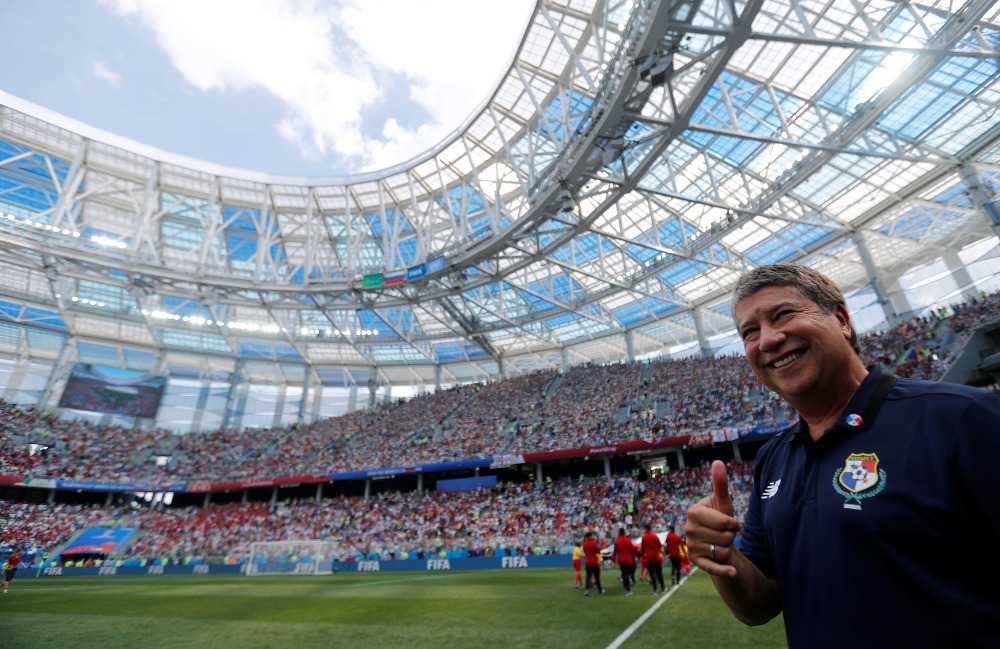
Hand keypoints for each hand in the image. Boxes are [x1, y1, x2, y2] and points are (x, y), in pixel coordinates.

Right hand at [685, 460, 741, 577]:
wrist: (717, 540)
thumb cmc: (720, 518)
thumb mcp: (722, 501)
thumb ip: (720, 483)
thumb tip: (718, 462)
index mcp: (693, 512)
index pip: (725, 522)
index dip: (734, 524)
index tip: (731, 523)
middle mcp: (688, 529)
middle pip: (725, 537)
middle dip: (731, 536)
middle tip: (725, 534)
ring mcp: (691, 546)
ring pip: (724, 551)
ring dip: (729, 549)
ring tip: (721, 543)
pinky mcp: (695, 561)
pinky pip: (713, 567)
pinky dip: (724, 571)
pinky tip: (733, 572)